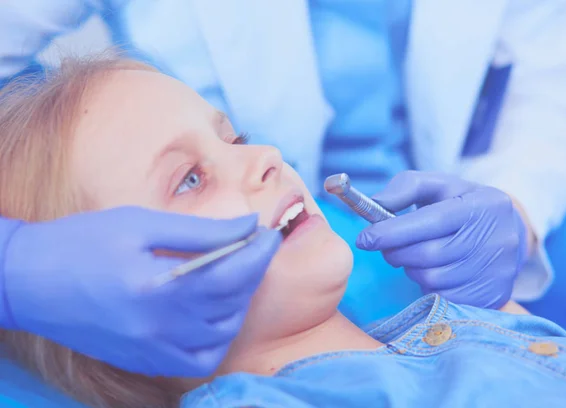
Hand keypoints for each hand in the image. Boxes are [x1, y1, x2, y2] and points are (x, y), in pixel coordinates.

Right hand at [1, 207, 280, 376]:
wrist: (28, 281)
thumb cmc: (80, 242)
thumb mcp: (141, 224)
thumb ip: (200, 231)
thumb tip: (248, 224)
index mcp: (157, 287)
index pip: (231, 274)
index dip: (258, 252)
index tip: (270, 233)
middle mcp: (159, 327)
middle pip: (231, 303)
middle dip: (252, 270)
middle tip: (253, 246)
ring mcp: (152, 349)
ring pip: (222, 333)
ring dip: (239, 302)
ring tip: (234, 274)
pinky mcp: (144, 360)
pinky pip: (199, 359)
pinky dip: (217, 337)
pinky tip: (214, 312)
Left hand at [356, 171, 527, 308]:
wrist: (506, 229)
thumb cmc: (461, 203)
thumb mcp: (438, 185)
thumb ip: (406, 187)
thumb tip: (377, 203)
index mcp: (482, 205)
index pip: (432, 221)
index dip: (393, 232)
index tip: (365, 238)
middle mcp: (496, 239)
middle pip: (429, 254)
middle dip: (397, 252)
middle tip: (386, 247)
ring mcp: (497, 271)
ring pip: (433, 278)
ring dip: (411, 269)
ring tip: (413, 256)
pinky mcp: (493, 296)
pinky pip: (444, 298)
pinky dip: (428, 286)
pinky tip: (432, 271)